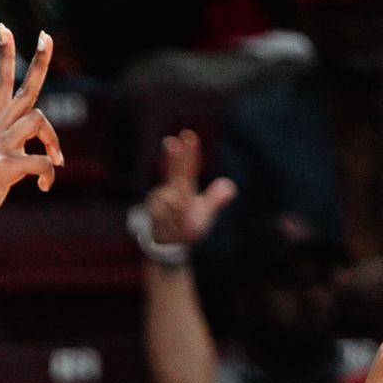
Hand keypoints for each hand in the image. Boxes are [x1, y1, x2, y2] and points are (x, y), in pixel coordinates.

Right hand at [0, 26, 62, 235]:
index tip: (5, 27)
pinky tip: (45, 187)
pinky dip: (49, 173)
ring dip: (54, 141)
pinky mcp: (4, 168)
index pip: (0, 81)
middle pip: (25, 89)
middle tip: (47, 36)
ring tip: (57, 162)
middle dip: (38, 61)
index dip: (4, 54)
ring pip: (38, 122)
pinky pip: (39, 162)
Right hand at [144, 130, 234, 249]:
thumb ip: (216, 198)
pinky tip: (171, 224)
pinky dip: (170, 218)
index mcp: (182, 185)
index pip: (188, 166)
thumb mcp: (204, 213)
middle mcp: (169, 190)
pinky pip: (164, 216)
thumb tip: (230, 187)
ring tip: (179, 218)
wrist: (167, 247)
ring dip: (176, 206)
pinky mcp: (152, 216)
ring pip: (172, 201)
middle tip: (172, 142)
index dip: (188, 152)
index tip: (187, 135)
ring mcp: (159, 202)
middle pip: (175, 174)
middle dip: (175, 159)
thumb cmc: (186, 226)